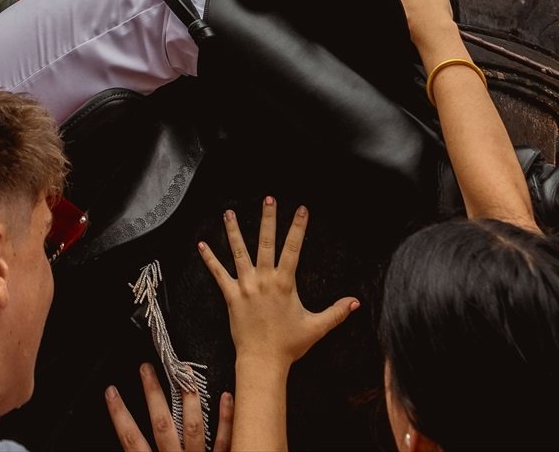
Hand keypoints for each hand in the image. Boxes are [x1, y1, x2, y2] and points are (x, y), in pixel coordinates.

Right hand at [105, 364, 231, 451]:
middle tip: (146, 367)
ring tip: (185, 371)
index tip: (111, 392)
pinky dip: (226, 418)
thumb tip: (133, 440)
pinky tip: (225, 395)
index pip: (132, 441)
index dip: (120, 416)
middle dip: (153, 394)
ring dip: (188, 397)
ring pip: (193, 426)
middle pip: (162, 424)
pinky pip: (225, 440)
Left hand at [199, 198, 356, 373]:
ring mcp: (245, 286)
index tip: (301, 209)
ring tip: (229, 212)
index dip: (298, 228)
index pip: (293, 248)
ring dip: (234, 231)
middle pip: (266, 242)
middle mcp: (264, 280)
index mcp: (284, 283)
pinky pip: (218, 274)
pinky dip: (209, 259)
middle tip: (268, 199)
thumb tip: (357, 302)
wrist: (263, 361)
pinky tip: (201, 245)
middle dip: (268, 219)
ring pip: (239, 252)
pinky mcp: (230, 296)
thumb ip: (337, 312)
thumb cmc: (289, 345)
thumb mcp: (317, 327)